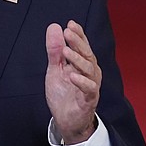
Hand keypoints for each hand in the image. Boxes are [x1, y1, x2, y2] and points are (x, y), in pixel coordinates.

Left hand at [45, 21, 101, 144]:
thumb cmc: (63, 94)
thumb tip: (54, 27)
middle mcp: (89, 72)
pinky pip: (89, 89)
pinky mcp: (89, 100)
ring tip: (66, 51)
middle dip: (78, 42)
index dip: (78, 34)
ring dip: (78, 59)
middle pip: (87, 54)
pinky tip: (72, 75)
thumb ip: (55, 50)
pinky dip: (81, 82)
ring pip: (89, 69)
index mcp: (82, 64)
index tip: (70, 24)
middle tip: (68, 32)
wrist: (65, 120)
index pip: (82, 45)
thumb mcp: (55, 69)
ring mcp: (90, 86)